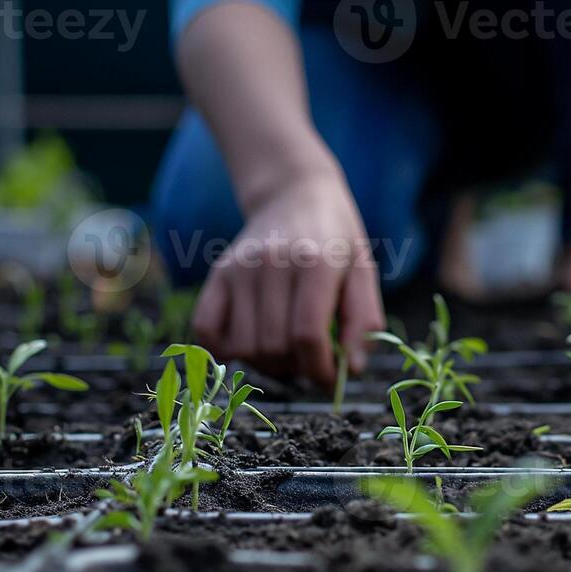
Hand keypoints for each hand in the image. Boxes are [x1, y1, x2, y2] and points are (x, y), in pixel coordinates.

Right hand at [192, 169, 383, 385]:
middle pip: (275, 346)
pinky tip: (250, 342)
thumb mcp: (363, 272)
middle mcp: (271, 264)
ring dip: (266, 362)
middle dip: (297, 367)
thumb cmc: (336, 239)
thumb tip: (353, 369)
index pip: (308, 336)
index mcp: (316, 262)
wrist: (294, 195)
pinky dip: (224, 349)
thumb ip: (364, 321)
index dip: (321, 370)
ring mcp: (240, 268)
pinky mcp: (219, 273)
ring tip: (286, 347)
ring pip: (243, 346)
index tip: (331, 377)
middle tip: (311, 357)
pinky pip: (205, 330)